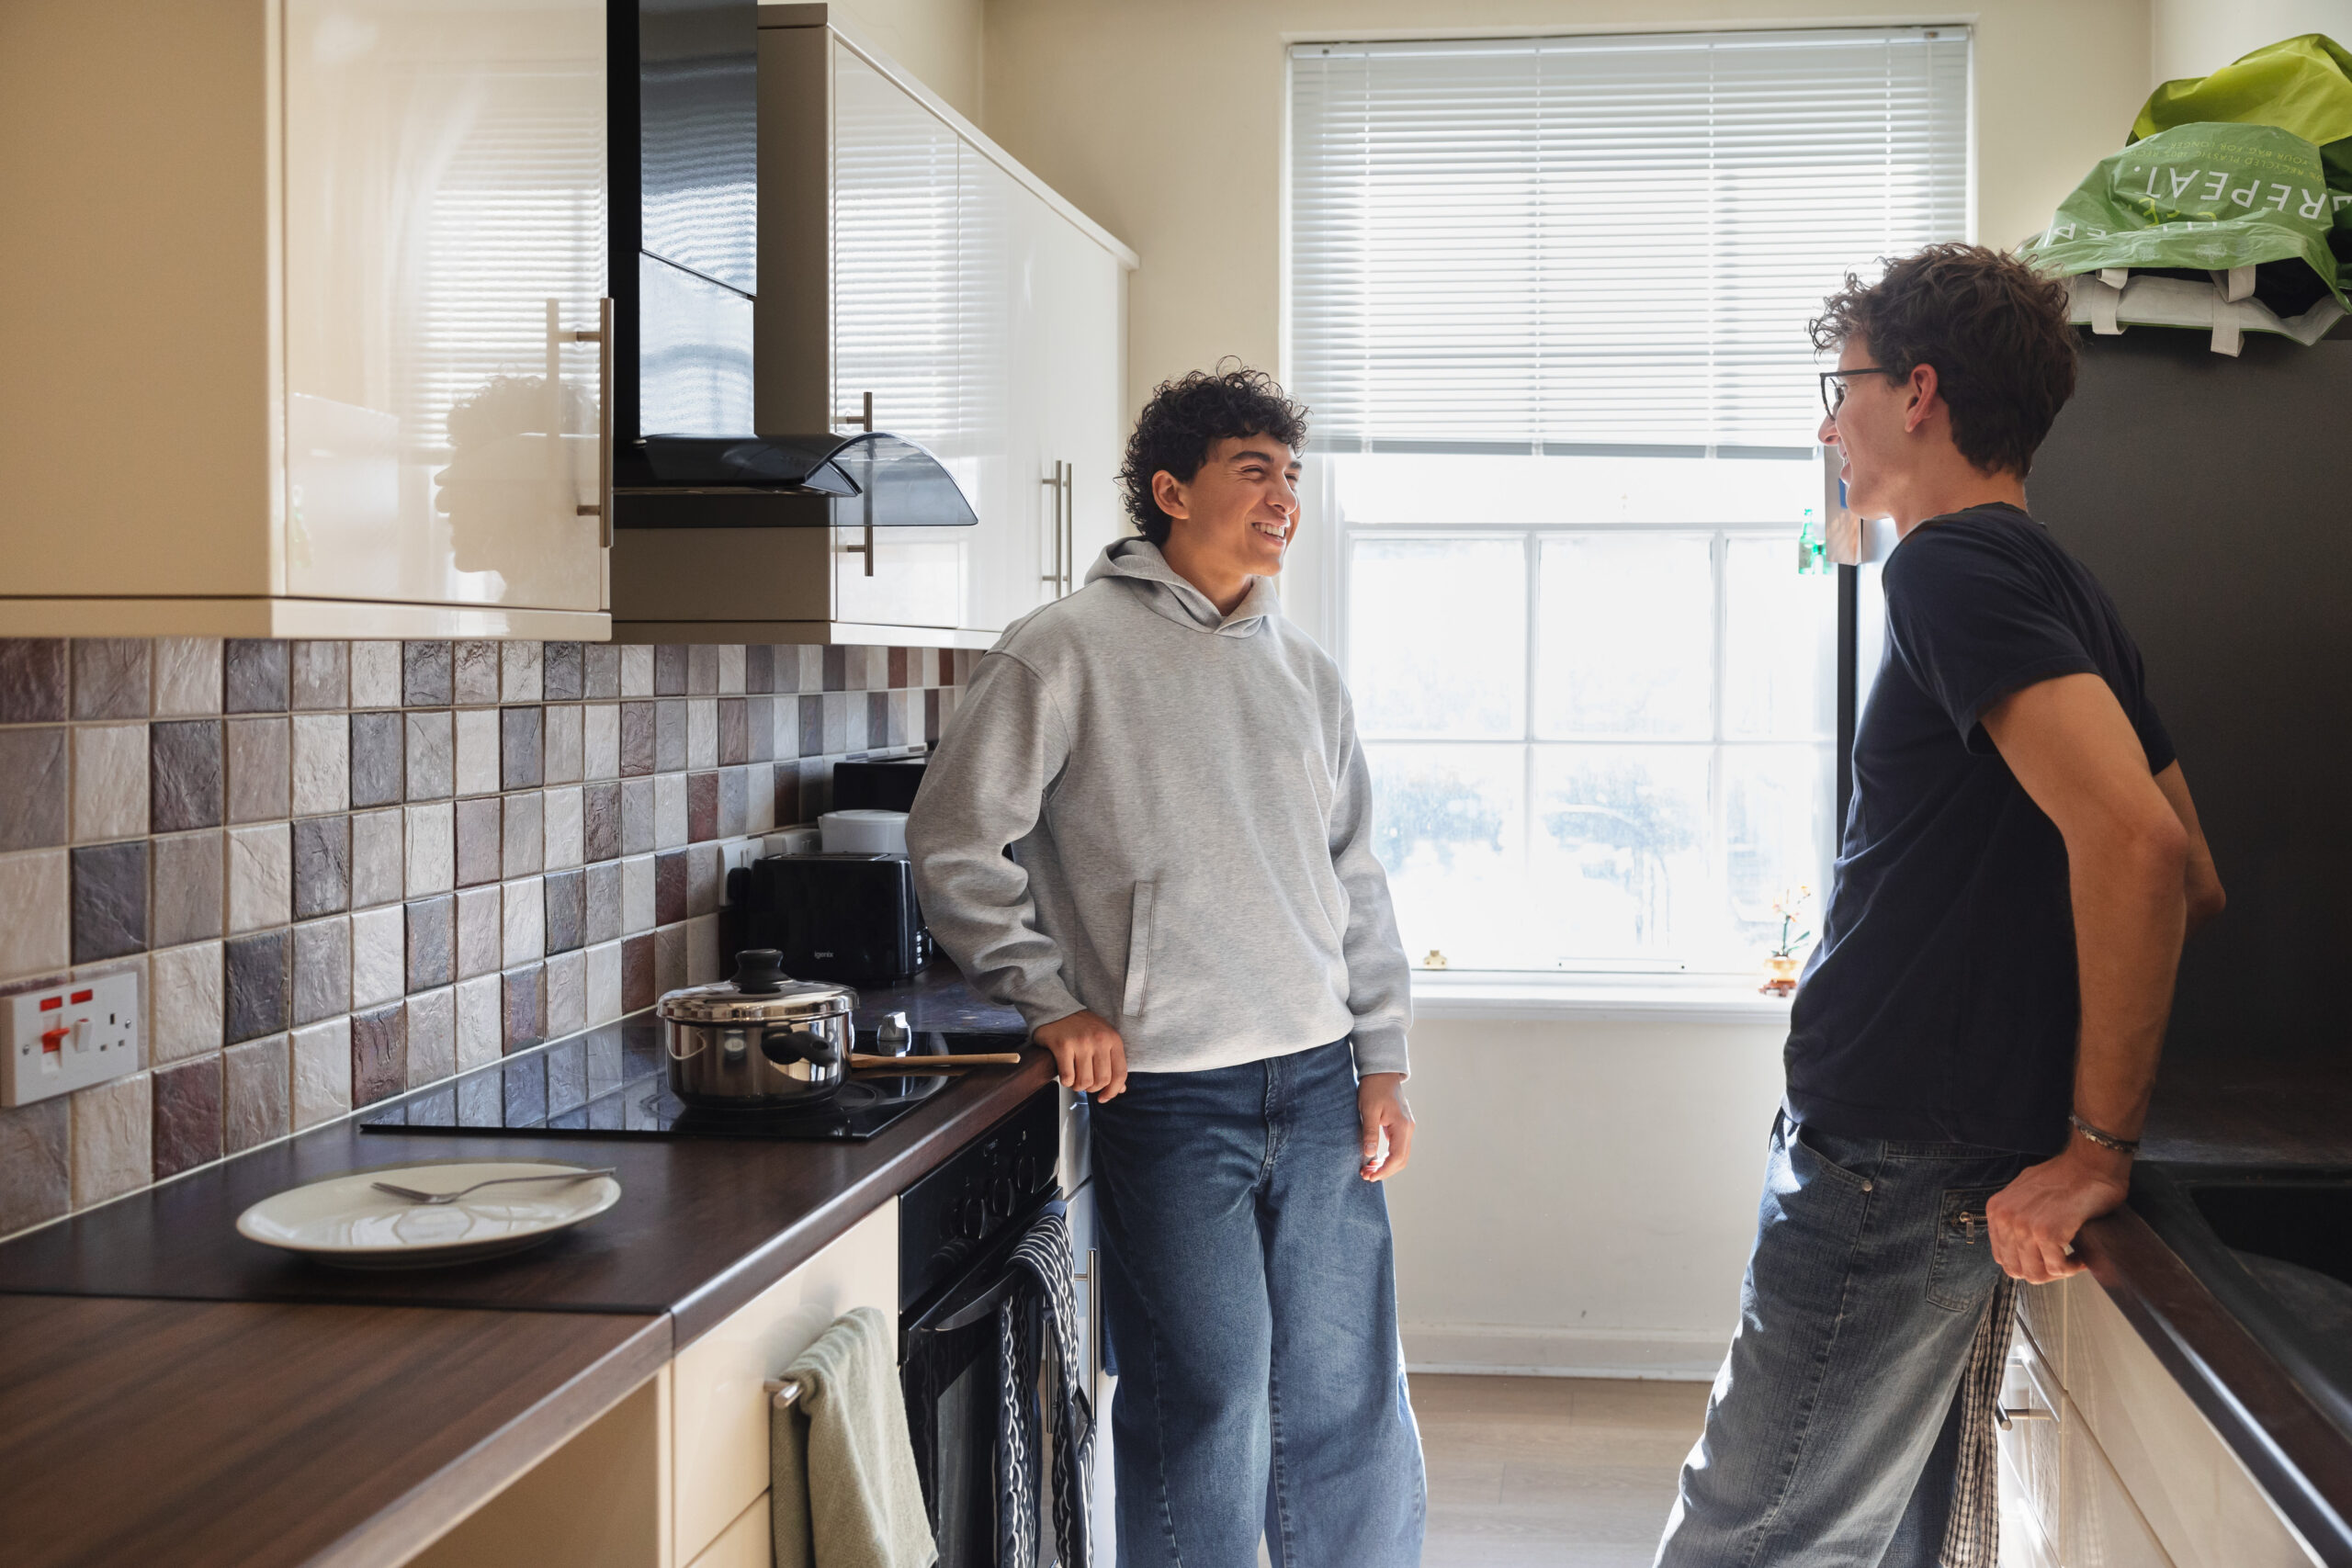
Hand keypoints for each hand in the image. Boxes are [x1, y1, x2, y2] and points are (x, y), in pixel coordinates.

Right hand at [1033, 1011, 1128, 1101]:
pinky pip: (1067, 1076)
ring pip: (1084, 1081)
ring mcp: (1081, 1042)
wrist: (1057, 1009)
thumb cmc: (1081, 1027)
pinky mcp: (1062, 1045)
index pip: (1120, 1073)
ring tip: (1074, 1079)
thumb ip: (1113, 1062)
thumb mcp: (1104, 1039)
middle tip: (1085, 1084)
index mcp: (1113, 1039)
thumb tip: (1120, 1089)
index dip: (1113, 1091)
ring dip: (1078, 1086)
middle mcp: (1099, 1040)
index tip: (1104, 1097)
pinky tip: (1065, 1074)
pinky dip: (1066, 1081)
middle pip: (1102, 1080)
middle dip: (1092, 1088)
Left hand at [1358, 1072, 1415, 1180]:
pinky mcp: (1402, 1126)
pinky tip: (1374, 1160)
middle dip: (1385, 1171)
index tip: (1369, 1176)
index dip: (1384, 1170)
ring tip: (1368, 1170)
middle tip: (1366, 1176)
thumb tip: (1369, 1154)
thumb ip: (1369, 1132)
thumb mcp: (1368, 1110)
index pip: (1397, 1157)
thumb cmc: (1373, 1089)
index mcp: (1401, 1126)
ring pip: (1401, 1155)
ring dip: (1386, 1165)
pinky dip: (1388, 1157)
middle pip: (1401, 1160)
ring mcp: (1407, 1128)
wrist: (1381, 1073)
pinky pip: (1398, 1147)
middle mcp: (1408, 1129)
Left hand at [1986, 1139, 2130, 1282]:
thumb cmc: (2066, 1176)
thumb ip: (2016, 1215)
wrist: (2091, 1163)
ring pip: (2036, 1273)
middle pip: (2017, 1269)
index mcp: (1997, 1210)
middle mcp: (2005, 1218)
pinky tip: (2081, 1256)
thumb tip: (2020, 1245)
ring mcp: (2024, 1226)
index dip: (2026, 1263)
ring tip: (2073, 1259)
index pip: (2003, 1257)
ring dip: (2058, 1271)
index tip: (2045, 1259)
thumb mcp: (2026, 1192)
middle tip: (2061, 1263)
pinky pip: (2057, 1268)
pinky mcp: (2047, 1233)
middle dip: (2042, 1271)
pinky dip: (2072, 1267)